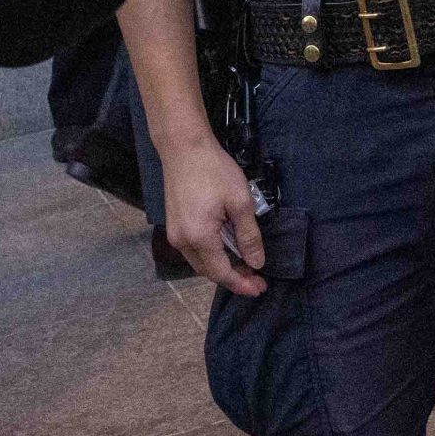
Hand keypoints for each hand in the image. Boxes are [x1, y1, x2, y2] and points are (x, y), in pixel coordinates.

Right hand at [158, 133, 269, 297]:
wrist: (184, 147)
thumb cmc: (213, 170)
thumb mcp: (240, 202)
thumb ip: (249, 236)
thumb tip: (257, 262)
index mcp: (199, 237)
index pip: (222, 273)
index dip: (242, 284)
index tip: (261, 288)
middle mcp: (182, 241)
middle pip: (209, 271)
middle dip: (234, 277)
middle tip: (257, 277)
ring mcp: (175, 233)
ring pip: (200, 262)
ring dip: (222, 266)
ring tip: (245, 263)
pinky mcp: (173, 224)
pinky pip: (194, 249)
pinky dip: (211, 254)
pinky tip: (227, 247)